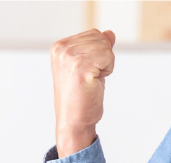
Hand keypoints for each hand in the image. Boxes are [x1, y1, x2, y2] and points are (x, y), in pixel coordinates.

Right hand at [50, 28, 115, 156]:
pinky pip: (108, 58)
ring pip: (106, 47)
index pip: (94, 34)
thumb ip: (98, 48)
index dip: (99, 54)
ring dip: (105, 66)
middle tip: (90, 78)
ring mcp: (70, 57)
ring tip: (91, 81)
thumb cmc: (80, 98)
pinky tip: (94, 83)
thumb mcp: (89, 67)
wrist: (74, 121)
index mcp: (60, 47)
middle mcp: (62, 49)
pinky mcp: (81, 67)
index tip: (86, 72)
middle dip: (103, 59)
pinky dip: (107, 71)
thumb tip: (110, 33)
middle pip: (101, 38)